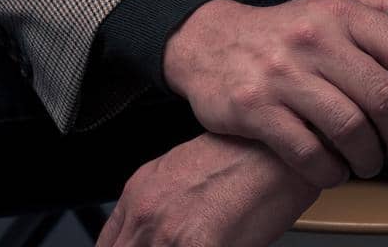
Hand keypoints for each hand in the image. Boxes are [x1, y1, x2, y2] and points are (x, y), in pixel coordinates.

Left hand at [97, 128, 319, 246]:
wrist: (280, 151)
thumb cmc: (245, 157)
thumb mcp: (185, 173)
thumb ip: (159, 207)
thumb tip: (153, 239)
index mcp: (138, 192)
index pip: (108, 245)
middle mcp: (146, 211)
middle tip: (177, 245)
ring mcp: (168, 232)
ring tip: (198, 243)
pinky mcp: (199, 246)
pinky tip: (220, 246)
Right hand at [161, 0, 387, 188]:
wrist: (211, 44)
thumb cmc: (294, 32)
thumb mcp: (344, 9)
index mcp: (344, 14)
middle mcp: (316, 38)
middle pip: (385, 98)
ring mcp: (284, 73)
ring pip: (350, 130)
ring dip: (371, 160)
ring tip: (372, 163)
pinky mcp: (256, 108)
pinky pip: (309, 154)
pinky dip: (331, 172)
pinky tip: (335, 169)